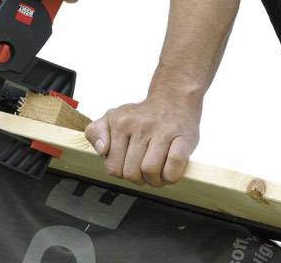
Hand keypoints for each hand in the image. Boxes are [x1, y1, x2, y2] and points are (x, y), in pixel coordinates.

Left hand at [84, 92, 201, 186]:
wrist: (174, 99)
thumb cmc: (142, 115)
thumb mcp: (112, 117)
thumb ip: (96, 132)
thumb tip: (102, 150)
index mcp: (120, 123)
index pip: (113, 167)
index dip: (121, 173)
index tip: (129, 165)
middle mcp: (140, 126)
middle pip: (132, 173)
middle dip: (139, 179)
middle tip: (145, 171)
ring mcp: (163, 132)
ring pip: (150, 171)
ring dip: (155, 181)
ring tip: (157, 173)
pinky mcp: (184, 139)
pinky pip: (173, 168)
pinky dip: (170, 177)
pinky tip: (169, 171)